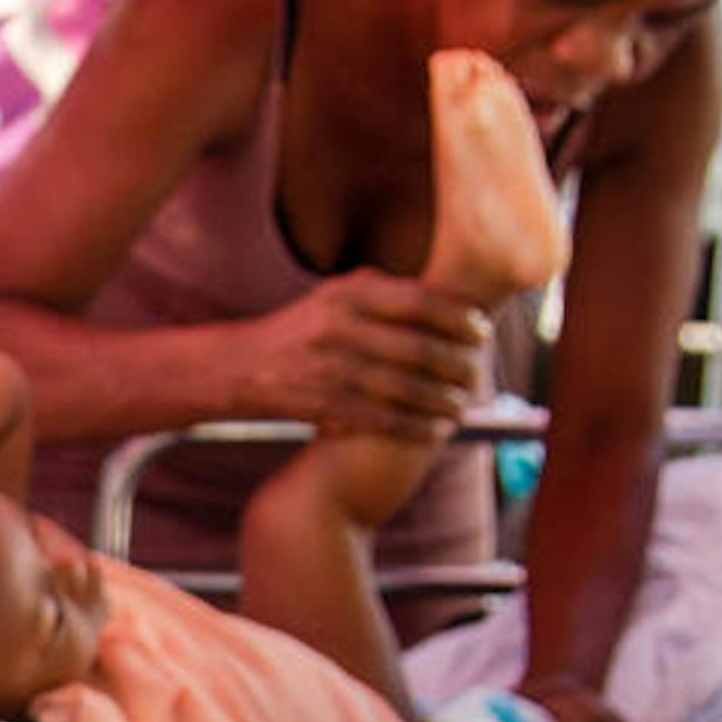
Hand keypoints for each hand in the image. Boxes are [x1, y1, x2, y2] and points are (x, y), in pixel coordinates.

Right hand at [247, 273, 490, 446]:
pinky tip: (435, 430)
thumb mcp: (333, 296)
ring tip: (463, 405)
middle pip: (418, 348)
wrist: (239, 367)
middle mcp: (338, 329)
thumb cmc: (300, 329)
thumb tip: (443, 296)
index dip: (458, 319)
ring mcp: (329, 369)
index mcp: (346, 295)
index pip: (418, 302)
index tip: (482, 331)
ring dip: (442, 401)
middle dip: (457, 364)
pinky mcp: (322, 405)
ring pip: (404, 388)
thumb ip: (382, 291)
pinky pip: (381, 419)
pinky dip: (414, 426)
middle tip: (478, 372)